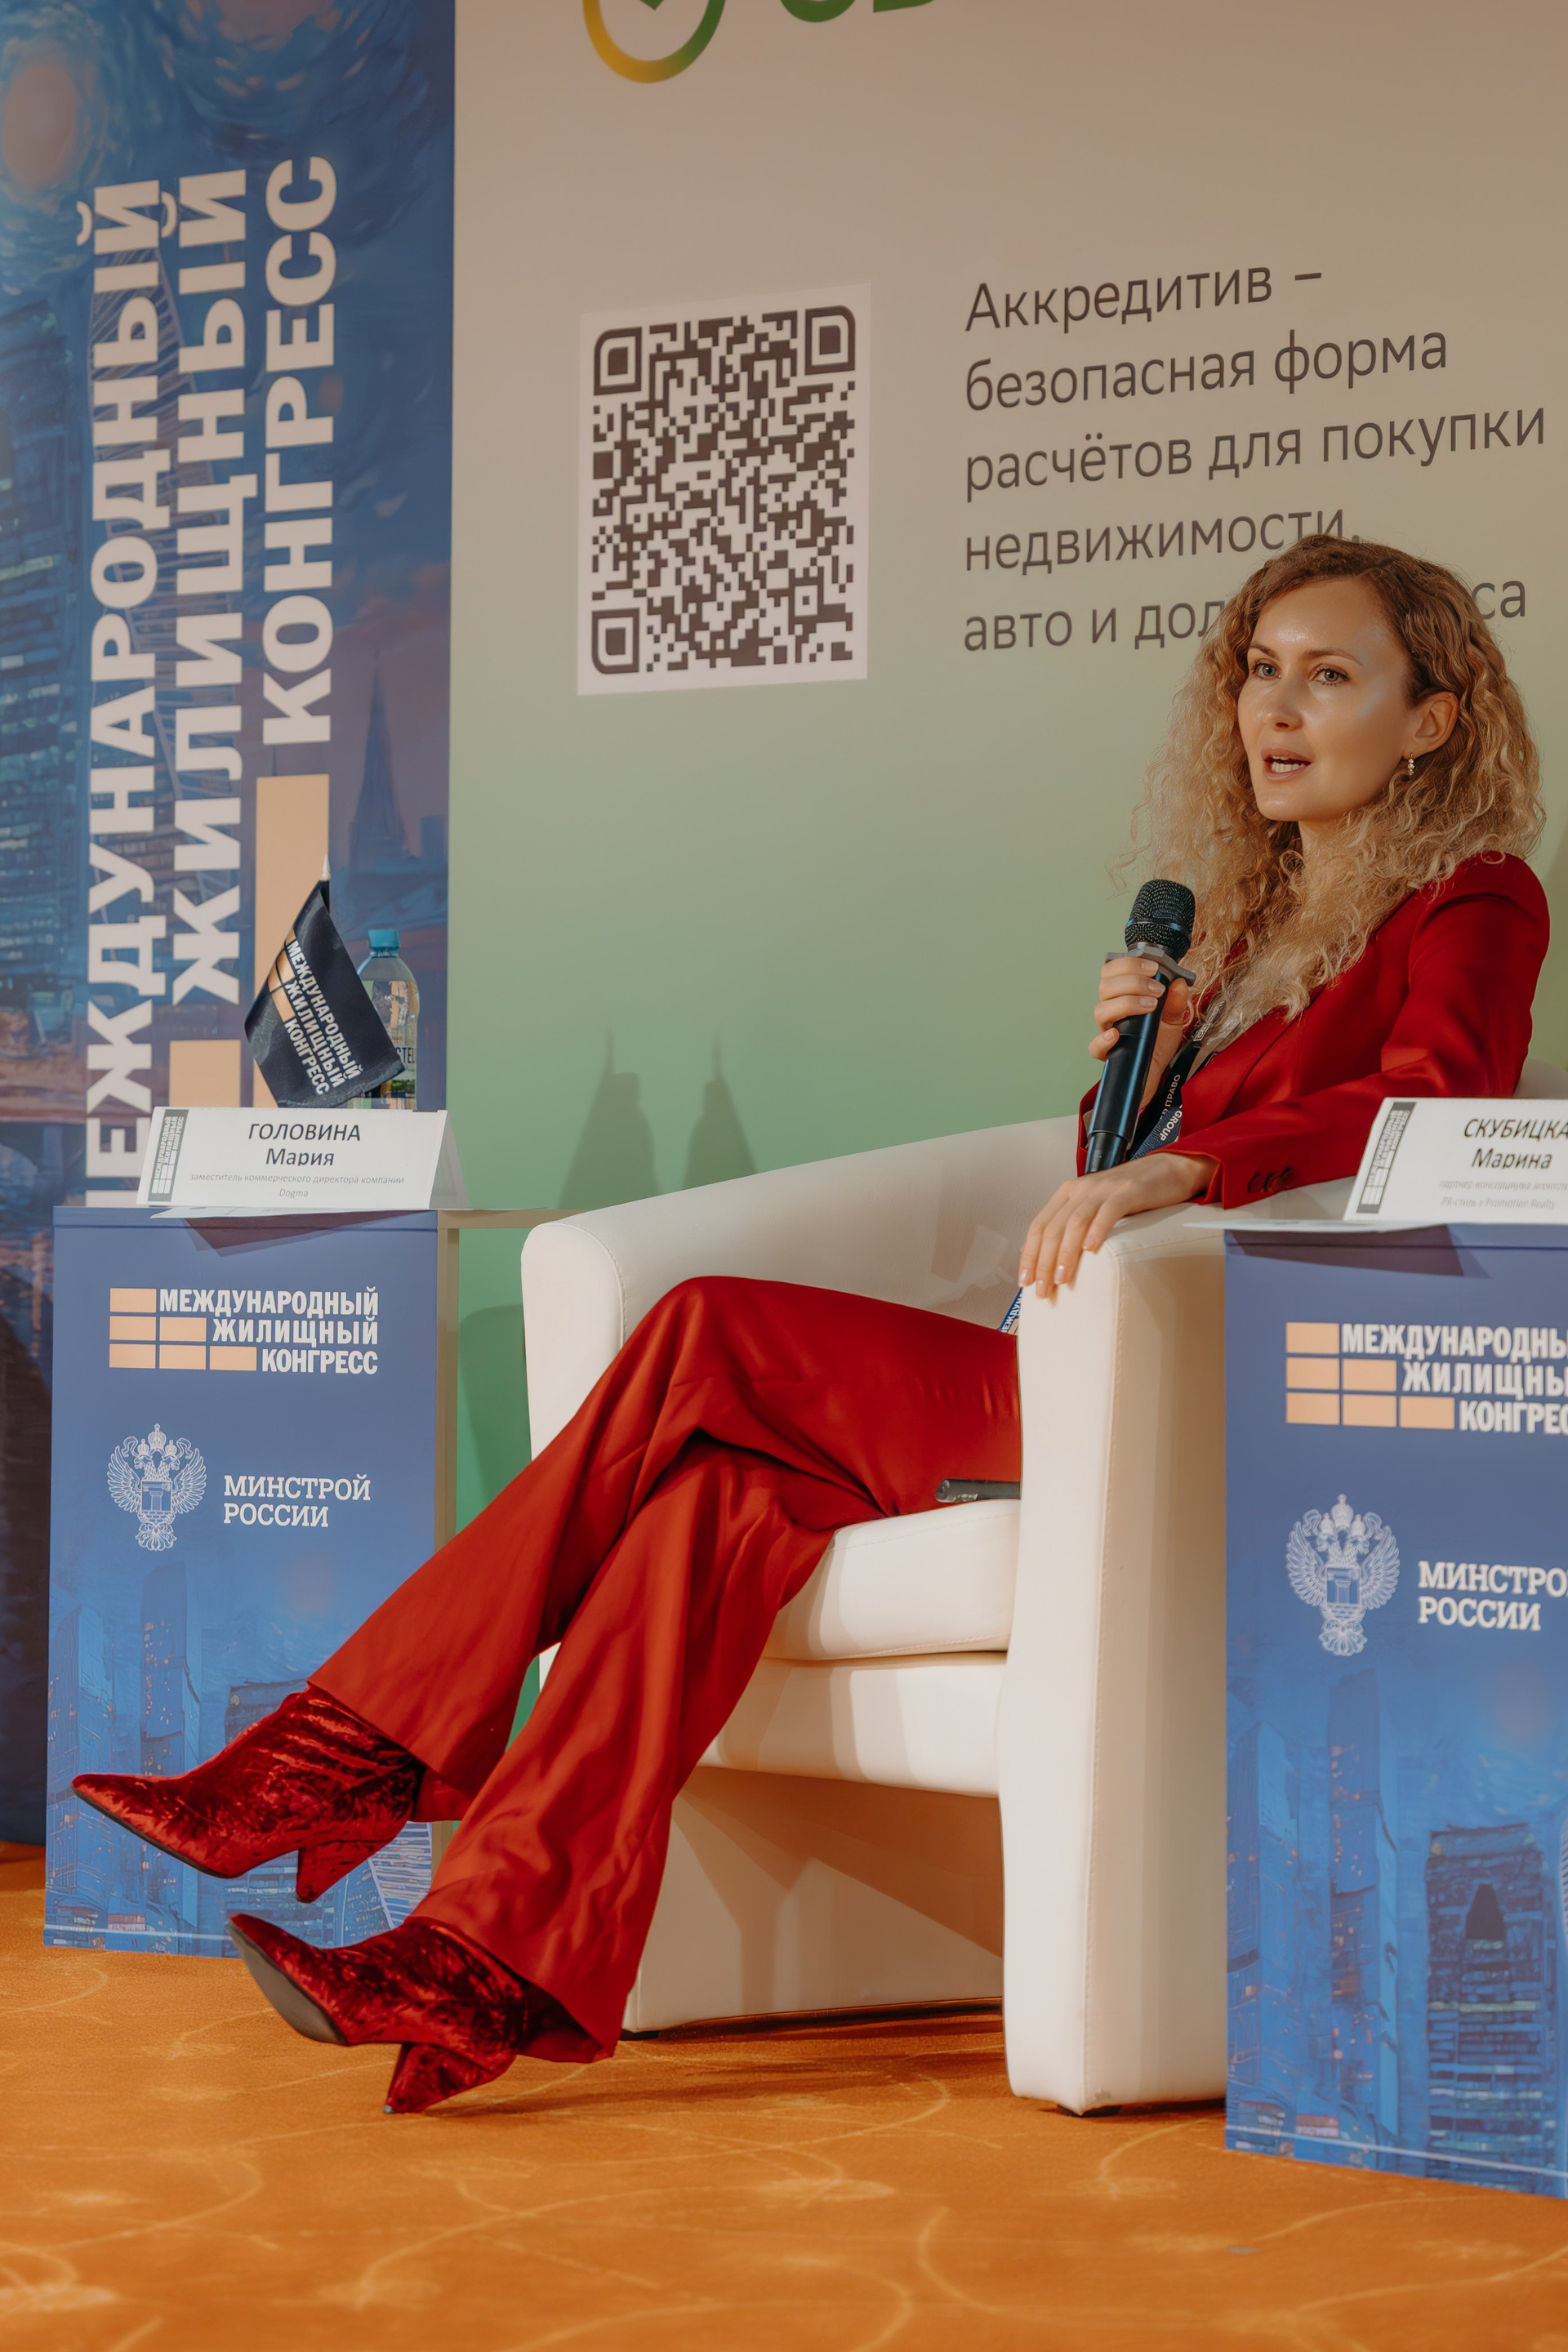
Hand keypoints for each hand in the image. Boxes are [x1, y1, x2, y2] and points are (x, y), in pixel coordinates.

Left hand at [1019, 1152, 1217, 1300]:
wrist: (1169, 1169)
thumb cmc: (1131, 1194)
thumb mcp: (1094, 1207)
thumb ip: (1069, 1224)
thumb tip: (1041, 1252)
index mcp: (1068, 1194)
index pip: (1039, 1226)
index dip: (1029, 1255)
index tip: (1025, 1282)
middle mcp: (1080, 1189)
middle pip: (1053, 1228)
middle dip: (1044, 1262)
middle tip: (1042, 1289)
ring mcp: (1103, 1189)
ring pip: (1075, 1222)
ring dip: (1066, 1253)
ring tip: (1062, 1278)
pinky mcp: (1127, 1191)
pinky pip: (1107, 1212)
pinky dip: (1097, 1231)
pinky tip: (1091, 1249)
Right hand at [1091, 956, 1192, 1110]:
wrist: (1158, 1072)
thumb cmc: (1159, 1043)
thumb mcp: (1174, 1019)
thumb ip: (1176, 1001)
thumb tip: (1178, 983)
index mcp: (1122, 996)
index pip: (1113, 972)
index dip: (1129, 964)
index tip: (1153, 968)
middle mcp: (1112, 1011)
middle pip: (1106, 987)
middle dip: (1133, 982)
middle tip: (1157, 989)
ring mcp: (1107, 1031)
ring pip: (1101, 1010)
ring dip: (1126, 1003)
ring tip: (1150, 1006)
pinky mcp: (1107, 1053)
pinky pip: (1095, 1045)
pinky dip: (1103, 1039)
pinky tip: (1116, 1035)